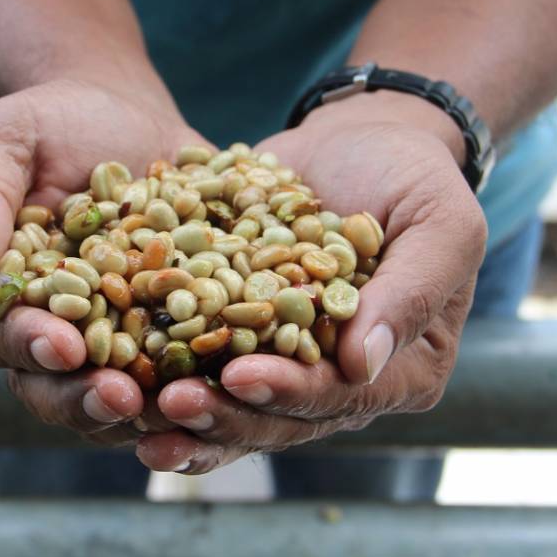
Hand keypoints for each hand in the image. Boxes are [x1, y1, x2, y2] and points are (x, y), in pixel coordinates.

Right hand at [0, 79, 207, 444]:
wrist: (119, 112)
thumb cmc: (45, 124)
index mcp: (1, 300)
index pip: (5, 336)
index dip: (31, 347)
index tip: (62, 347)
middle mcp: (52, 334)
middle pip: (59, 387)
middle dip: (88, 398)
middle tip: (123, 398)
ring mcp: (115, 338)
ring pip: (122, 394)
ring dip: (149, 407)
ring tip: (180, 405)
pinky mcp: (170, 328)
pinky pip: (188, 364)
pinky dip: (209, 376)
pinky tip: (239, 376)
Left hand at [135, 91, 486, 472]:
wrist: (360, 140)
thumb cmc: (413, 177)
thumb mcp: (441, 222)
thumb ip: (412, 291)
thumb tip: (361, 366)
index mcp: (404, 370)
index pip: (342, 396)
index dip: (290, 391)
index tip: (240, 375)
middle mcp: (346, 383)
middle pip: (281, 416)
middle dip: (224, 414)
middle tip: (170, 405)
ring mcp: (291, 364)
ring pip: (236, 406)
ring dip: (186, 415)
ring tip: (134, 412)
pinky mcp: (243, 337)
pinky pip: (201, 364)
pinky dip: (161, 372)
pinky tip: (115, 378)